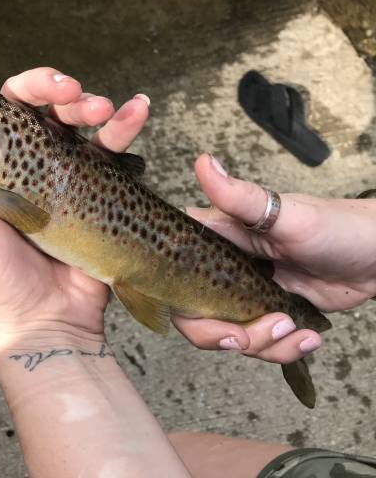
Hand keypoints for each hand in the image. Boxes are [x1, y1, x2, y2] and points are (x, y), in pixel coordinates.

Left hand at [0, 4, 150, 354]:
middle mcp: (8, 158)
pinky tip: (134, 112)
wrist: (50, 322)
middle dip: (42, 80)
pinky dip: (122, 123)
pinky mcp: (86, 182)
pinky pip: (106, 143)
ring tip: (97, 107)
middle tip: (61, 87)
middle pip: (20, 98)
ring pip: (64, 112)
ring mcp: (49, 168)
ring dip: (83, 98)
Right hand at [173, 155, 375, 363]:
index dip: (187, 305)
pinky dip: (282, 348)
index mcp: (217, 238)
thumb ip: (240, 196)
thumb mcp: (286, 214)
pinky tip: (306, 335)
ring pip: (228, 334)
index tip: (219, 319)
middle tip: (257, 334)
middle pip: (195, 315)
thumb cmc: (336, 226)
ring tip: (294, 327)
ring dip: (263, 343)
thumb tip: (204, 163)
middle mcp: (222, 266)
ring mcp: (244, 292)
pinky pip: (259, 343)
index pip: (176, 275)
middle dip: (224, 335)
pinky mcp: (267, 313)